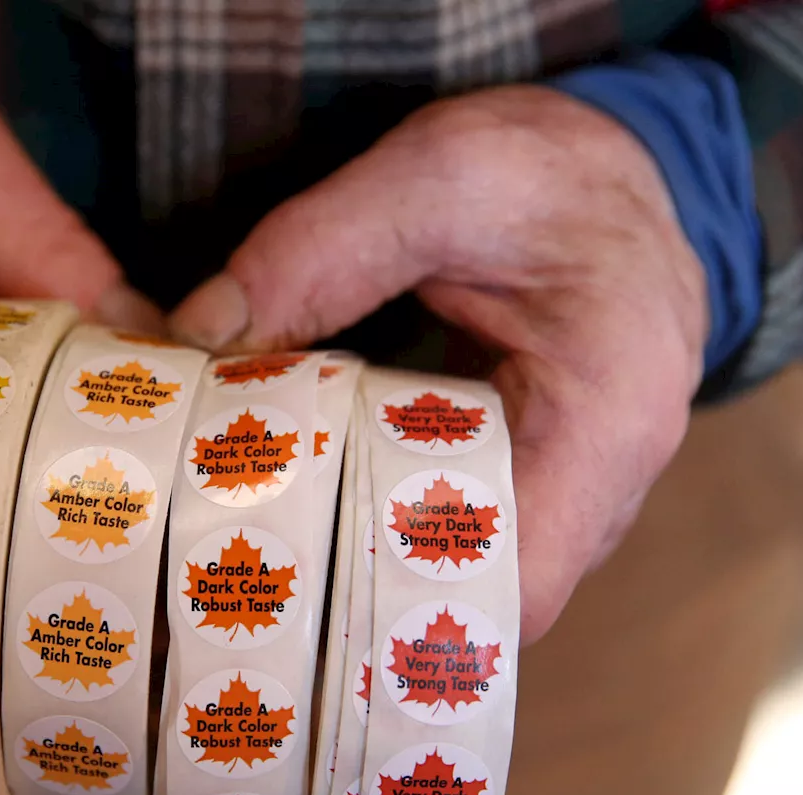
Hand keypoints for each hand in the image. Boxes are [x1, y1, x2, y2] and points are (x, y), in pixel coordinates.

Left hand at [168, 86, 706, 643]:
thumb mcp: (434, 177)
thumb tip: (194, 338)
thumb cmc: (549, 173)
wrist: (609, 172)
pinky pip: (443, 536)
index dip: (402, 615)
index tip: (292, 587)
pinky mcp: (519, 484)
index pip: (514, 585)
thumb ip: (314, 251)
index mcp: (607, 420)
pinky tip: (293, 495)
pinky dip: (367, 523)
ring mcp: (562, 496)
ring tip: (249, 536)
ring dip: (350, 561)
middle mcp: (599, 487)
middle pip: (467, 597)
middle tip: (239, 564)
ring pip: (448, 574)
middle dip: (347, 591)